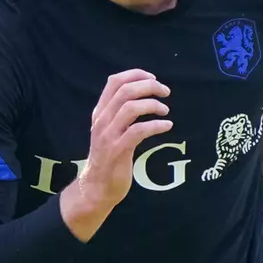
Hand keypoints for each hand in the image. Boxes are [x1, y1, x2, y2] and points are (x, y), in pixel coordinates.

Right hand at [62, 69, 172, 239]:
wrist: (96, 187)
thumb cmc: (108, 158)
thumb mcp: (109, 130)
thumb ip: (119, 113)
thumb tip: (142, 94)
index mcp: (99, 112)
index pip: (114, 81)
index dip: (136, 74)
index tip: (153, 79)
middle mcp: (101, 120)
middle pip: (125, 91)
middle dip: (149, 87)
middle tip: (166, 92)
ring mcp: (107, 135)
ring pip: (131, 107)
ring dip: (153, 105)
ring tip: (165, 111)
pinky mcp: (117, 150)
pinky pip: (138, 131)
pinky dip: (156, 126)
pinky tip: (167, 127)